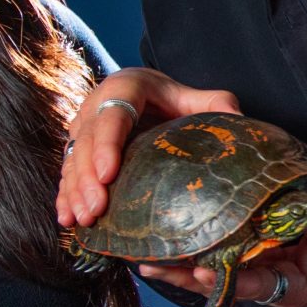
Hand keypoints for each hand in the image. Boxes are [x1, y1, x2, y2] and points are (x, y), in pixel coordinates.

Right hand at [57, 69, 240, 226]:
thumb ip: (218, 105)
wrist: (151, 96)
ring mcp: (83, 128)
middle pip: (87, 141)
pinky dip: (65, 196)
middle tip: (96, 209)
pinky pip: (67, 172)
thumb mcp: (199, 98)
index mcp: (126, 87)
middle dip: (87, 178)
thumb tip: (241, 124)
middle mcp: (97, 105)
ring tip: (82, 219)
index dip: (107, 145)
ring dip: (73, 191)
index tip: (107, 173)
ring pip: (72, 158)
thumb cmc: (176, 100)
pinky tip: (67, 219)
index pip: (113, 115)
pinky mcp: (78, 149)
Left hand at [140, 220, 306, 306]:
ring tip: (146, 255)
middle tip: (148, 263)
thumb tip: (279, 192)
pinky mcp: (260, 265)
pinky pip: (228, 260)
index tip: (202, 270)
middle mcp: (266, 286)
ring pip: (217, 273)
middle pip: (219, 282)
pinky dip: (204, 250)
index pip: (249, 284)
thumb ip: (306, 217)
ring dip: (183, 265)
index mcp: (286, 286)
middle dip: (184, 274)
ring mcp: (261, 278)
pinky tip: (179, 239)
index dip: (225, 278)